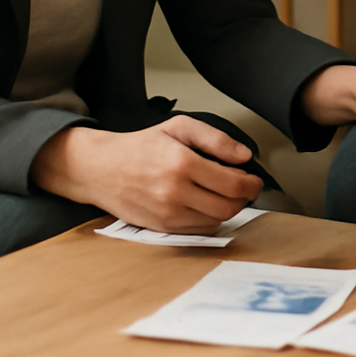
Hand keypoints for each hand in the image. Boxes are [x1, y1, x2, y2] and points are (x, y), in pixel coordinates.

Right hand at [31, 119, 260, 232]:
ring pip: (216, 221)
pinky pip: (199, 229)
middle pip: (229, 206)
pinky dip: (210, 219)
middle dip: (244, 198)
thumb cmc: (141, 146)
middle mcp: (175, 192)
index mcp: (182, 164)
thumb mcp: (179, 127)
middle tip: (246, 188)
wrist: (101, 169)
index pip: (232, 183)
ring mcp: (167, 214)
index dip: (251, 183)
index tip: (254, 178)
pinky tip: (206, 204)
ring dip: (228, 209)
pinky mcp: (161, 228)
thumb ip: (215, 139)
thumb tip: (243, 156)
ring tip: (225, 194)